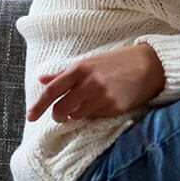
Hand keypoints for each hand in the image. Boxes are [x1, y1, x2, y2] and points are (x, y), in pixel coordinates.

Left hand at [26, 43, 165, 122]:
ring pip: (77, 116)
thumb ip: (64, 74)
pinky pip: (94, 117)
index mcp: (80, 69)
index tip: (30, 116)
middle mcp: (89, 83)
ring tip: (88, 104)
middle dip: (58, 115)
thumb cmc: (117, 62)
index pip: (52, 91)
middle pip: (61, 109)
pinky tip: (103, 103)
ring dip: (77, 114)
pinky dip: (93, 114)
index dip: (38, 105)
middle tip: (61, 115)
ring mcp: (102, 97)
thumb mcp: (89, 62)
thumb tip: (41, 79)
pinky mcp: (114, 108)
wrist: (149, 65)